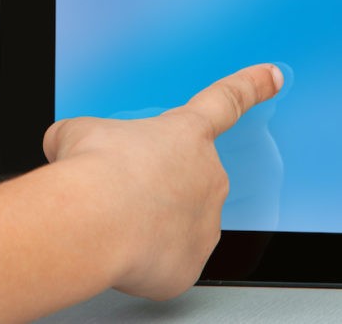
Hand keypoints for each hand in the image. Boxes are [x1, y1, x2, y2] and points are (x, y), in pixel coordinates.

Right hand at [42, 63, 283, 300]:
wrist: (95, 222)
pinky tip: (121, 250)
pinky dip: (145, 259)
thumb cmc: (91, 170)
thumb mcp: (78, 131)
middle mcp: (208, 173)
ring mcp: (206, 221)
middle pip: (186, 178)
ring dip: (150, 222)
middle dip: (155, 185)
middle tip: (117, 192)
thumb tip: (66, 147)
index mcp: (186, 132)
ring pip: (178, 222)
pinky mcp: (192, 264)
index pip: (226, 100)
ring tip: (114, 223)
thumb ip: (87, 135)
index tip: (274, 76)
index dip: (252, 86)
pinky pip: (169, 261)